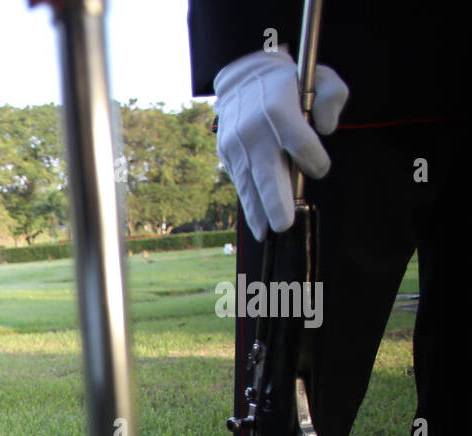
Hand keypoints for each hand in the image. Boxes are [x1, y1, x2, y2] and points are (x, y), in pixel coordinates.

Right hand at [213, 48, 347, 239]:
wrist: (243, 77)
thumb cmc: (288, 81)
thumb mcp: (319, 77)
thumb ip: (332, 98)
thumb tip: (327, 129)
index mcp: (279, 109)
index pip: (300, 143)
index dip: (313, 160)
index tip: (319, 168)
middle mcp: (254, 129)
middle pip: (267, 169)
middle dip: (276, 199)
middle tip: (284, 224)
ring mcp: (237, 143)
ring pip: (249, 182)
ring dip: (258, 210)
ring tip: (266, 234)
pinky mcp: (227, 153)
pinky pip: (240, 181)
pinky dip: (249, 202)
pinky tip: (258, 221)